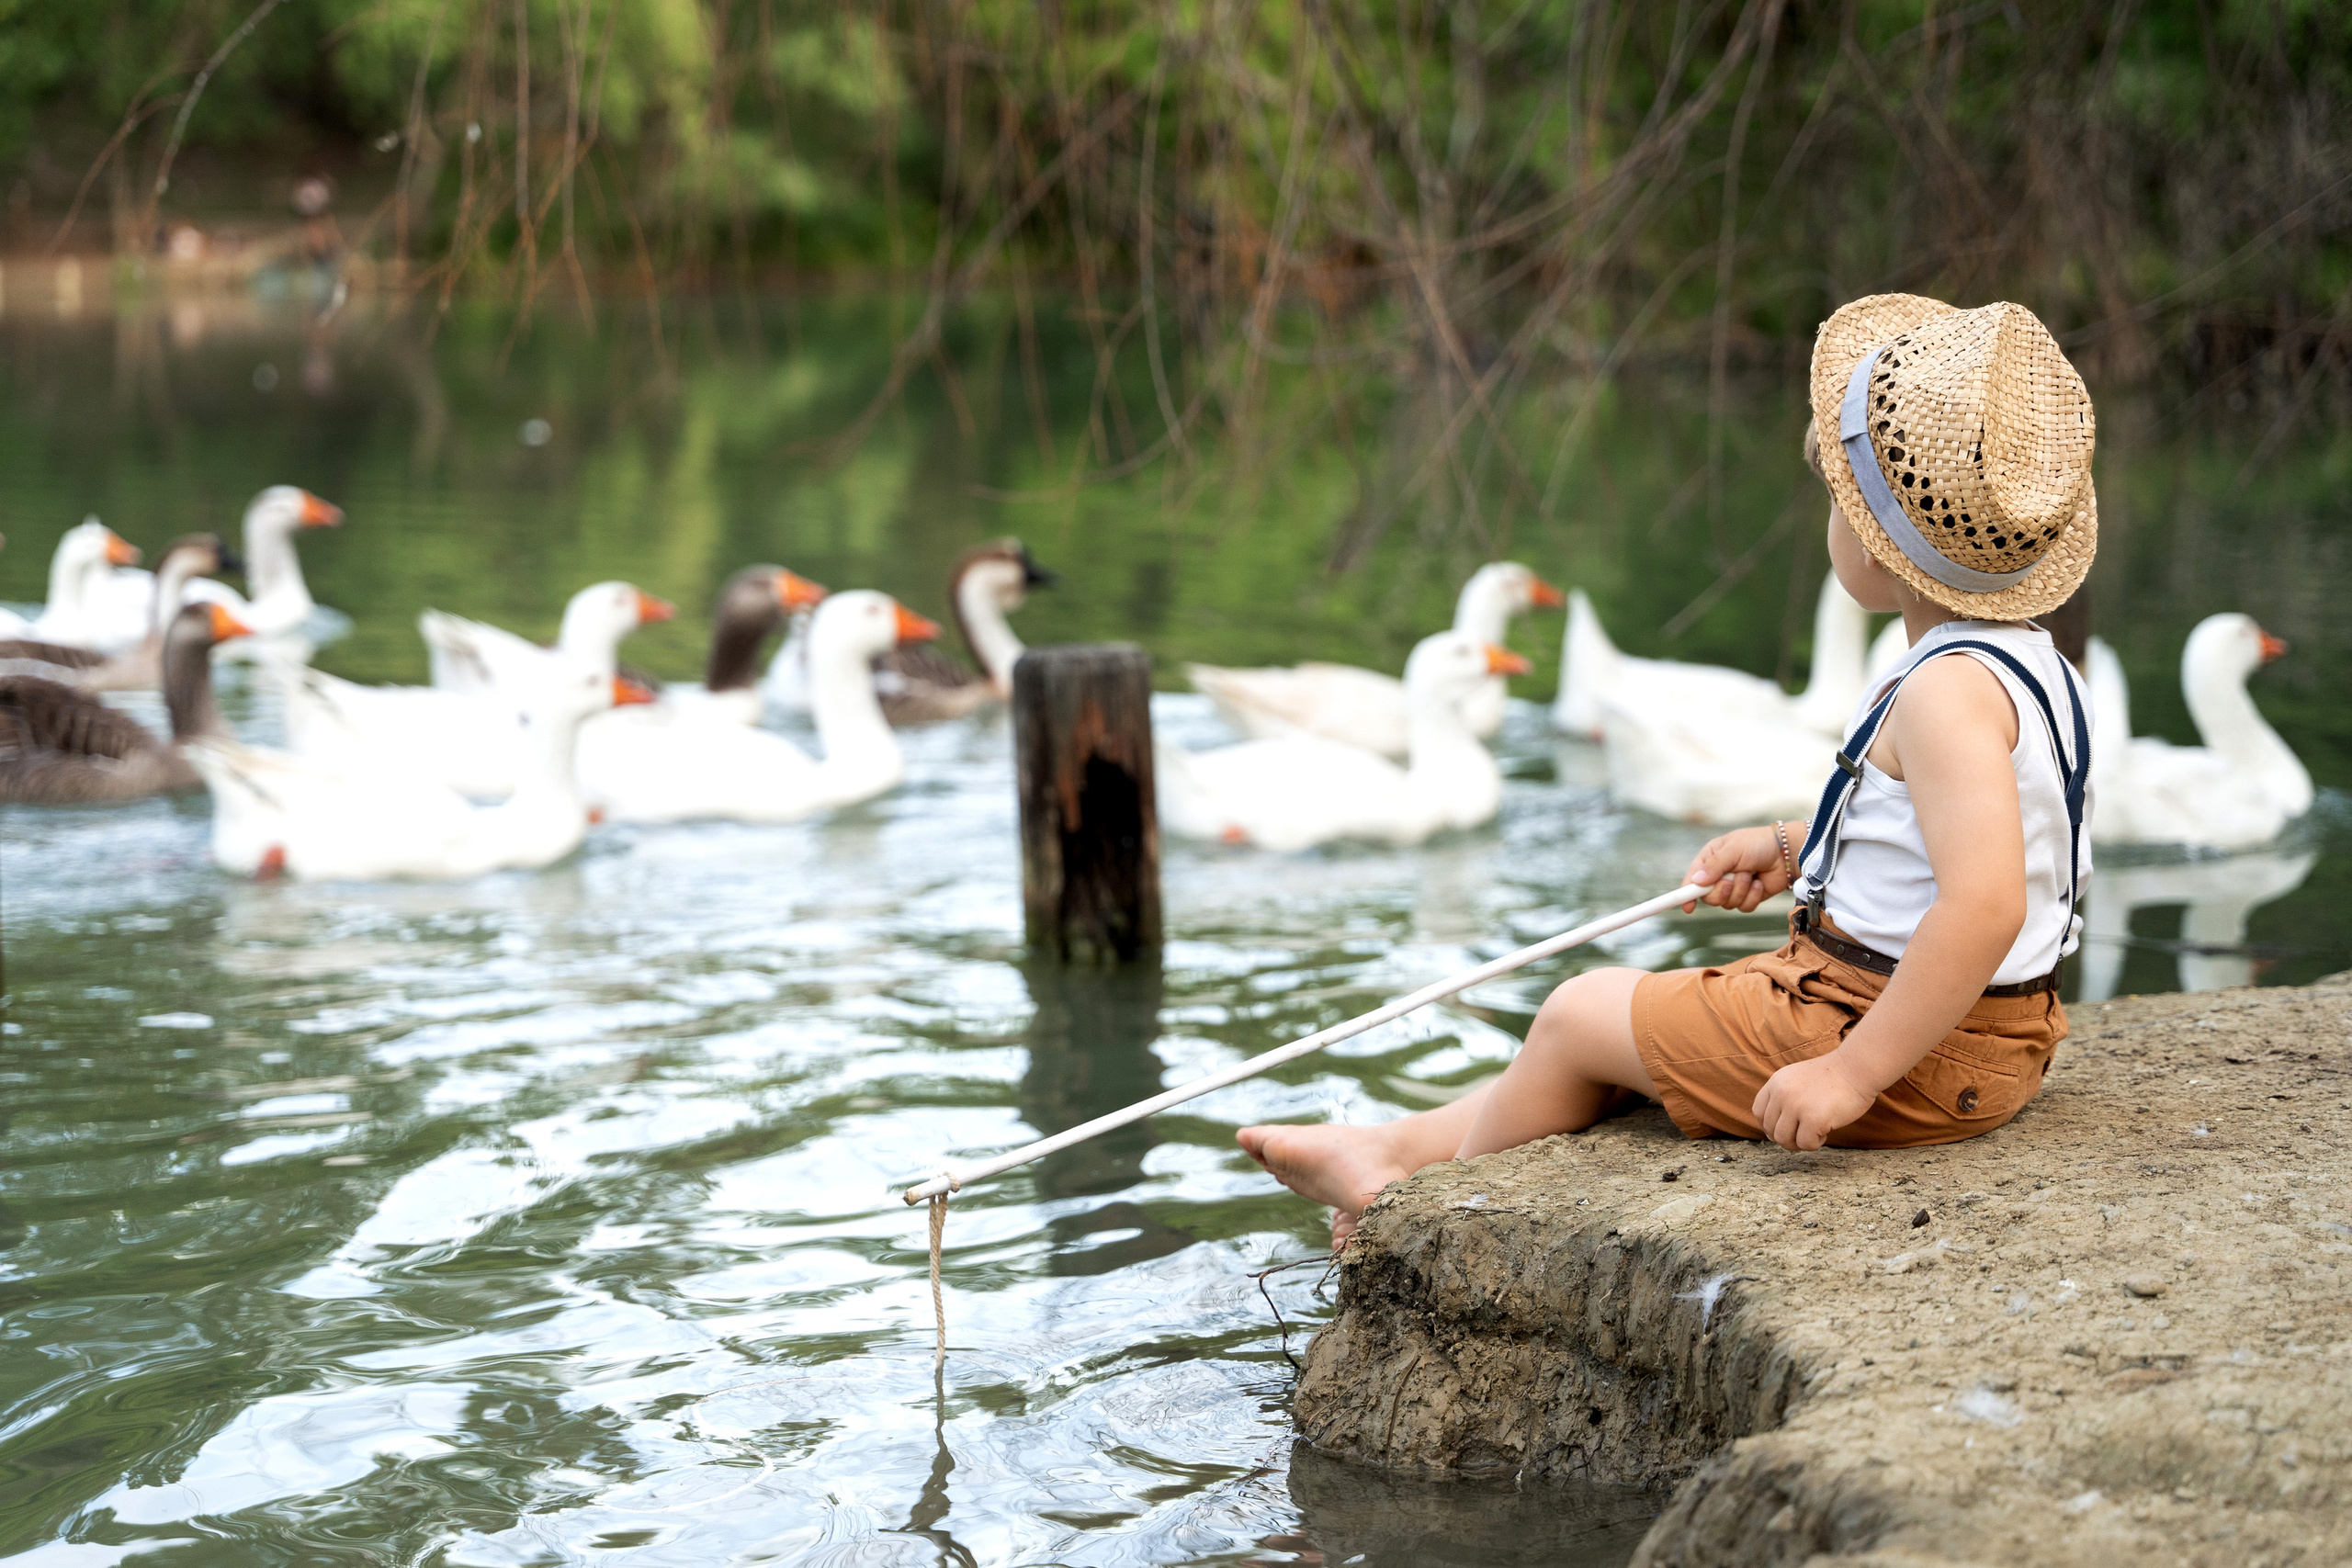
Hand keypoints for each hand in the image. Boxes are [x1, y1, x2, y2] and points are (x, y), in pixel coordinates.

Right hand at [1681, 821, 1801, 912]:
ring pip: (1727, 903)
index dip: (1686, 894)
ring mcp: (1734, 888)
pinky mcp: (1748, 897)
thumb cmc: (1758, 844)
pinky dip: (1752, 896)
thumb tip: (1696, 881)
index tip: (1687, 907)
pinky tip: (1759, 883)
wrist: (1786, 852)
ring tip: (1751, 874)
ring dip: (1741, 890)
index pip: (1692, 880)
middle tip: (1731, 881)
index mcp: (1710, 860)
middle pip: (1709, 897)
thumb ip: (1715, 866)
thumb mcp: (1733, 849)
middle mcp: (1719, 875)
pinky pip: (1744, 907)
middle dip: (1721, 891)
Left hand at [1752, 1052, 1877, 1150]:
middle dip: (1787, 1137)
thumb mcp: (1797, 1078)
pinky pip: (1805, 1144)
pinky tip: (1826, 1131)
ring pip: (1783, 1140)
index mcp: (1776, 1083)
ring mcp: (1796, 1106)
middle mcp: (1781, 1094)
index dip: (1769, 1125)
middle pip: (1770, 1130)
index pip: (1758, 1112)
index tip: (1785, 1128)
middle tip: (1804, 1133)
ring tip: (1815, 1132)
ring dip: (1799, 1142)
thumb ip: (1783, 1096)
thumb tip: (1773, 1129)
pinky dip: (1815, 1143)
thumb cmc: (1832, 1076)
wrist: (1856, 1068)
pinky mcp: (1813, 1119)